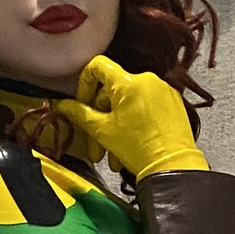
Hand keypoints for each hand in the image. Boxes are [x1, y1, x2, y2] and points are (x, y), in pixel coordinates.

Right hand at [55, 55, 209, 178]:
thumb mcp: (103, 131)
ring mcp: (162, 90)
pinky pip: (146, 107)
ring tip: (114, 156)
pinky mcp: (173, 103)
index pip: (97, 66)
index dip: (84, 84)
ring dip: (116, 126)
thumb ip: (80, 114)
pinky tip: (131, 146)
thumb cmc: (138, 149)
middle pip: (113, 91)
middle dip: (100, 119)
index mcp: (127, 82)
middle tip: (96, 146)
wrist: (172, 167)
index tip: (82, 105)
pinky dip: (135, 123)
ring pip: (129, 103)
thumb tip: (61, 105)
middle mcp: (147, 80)